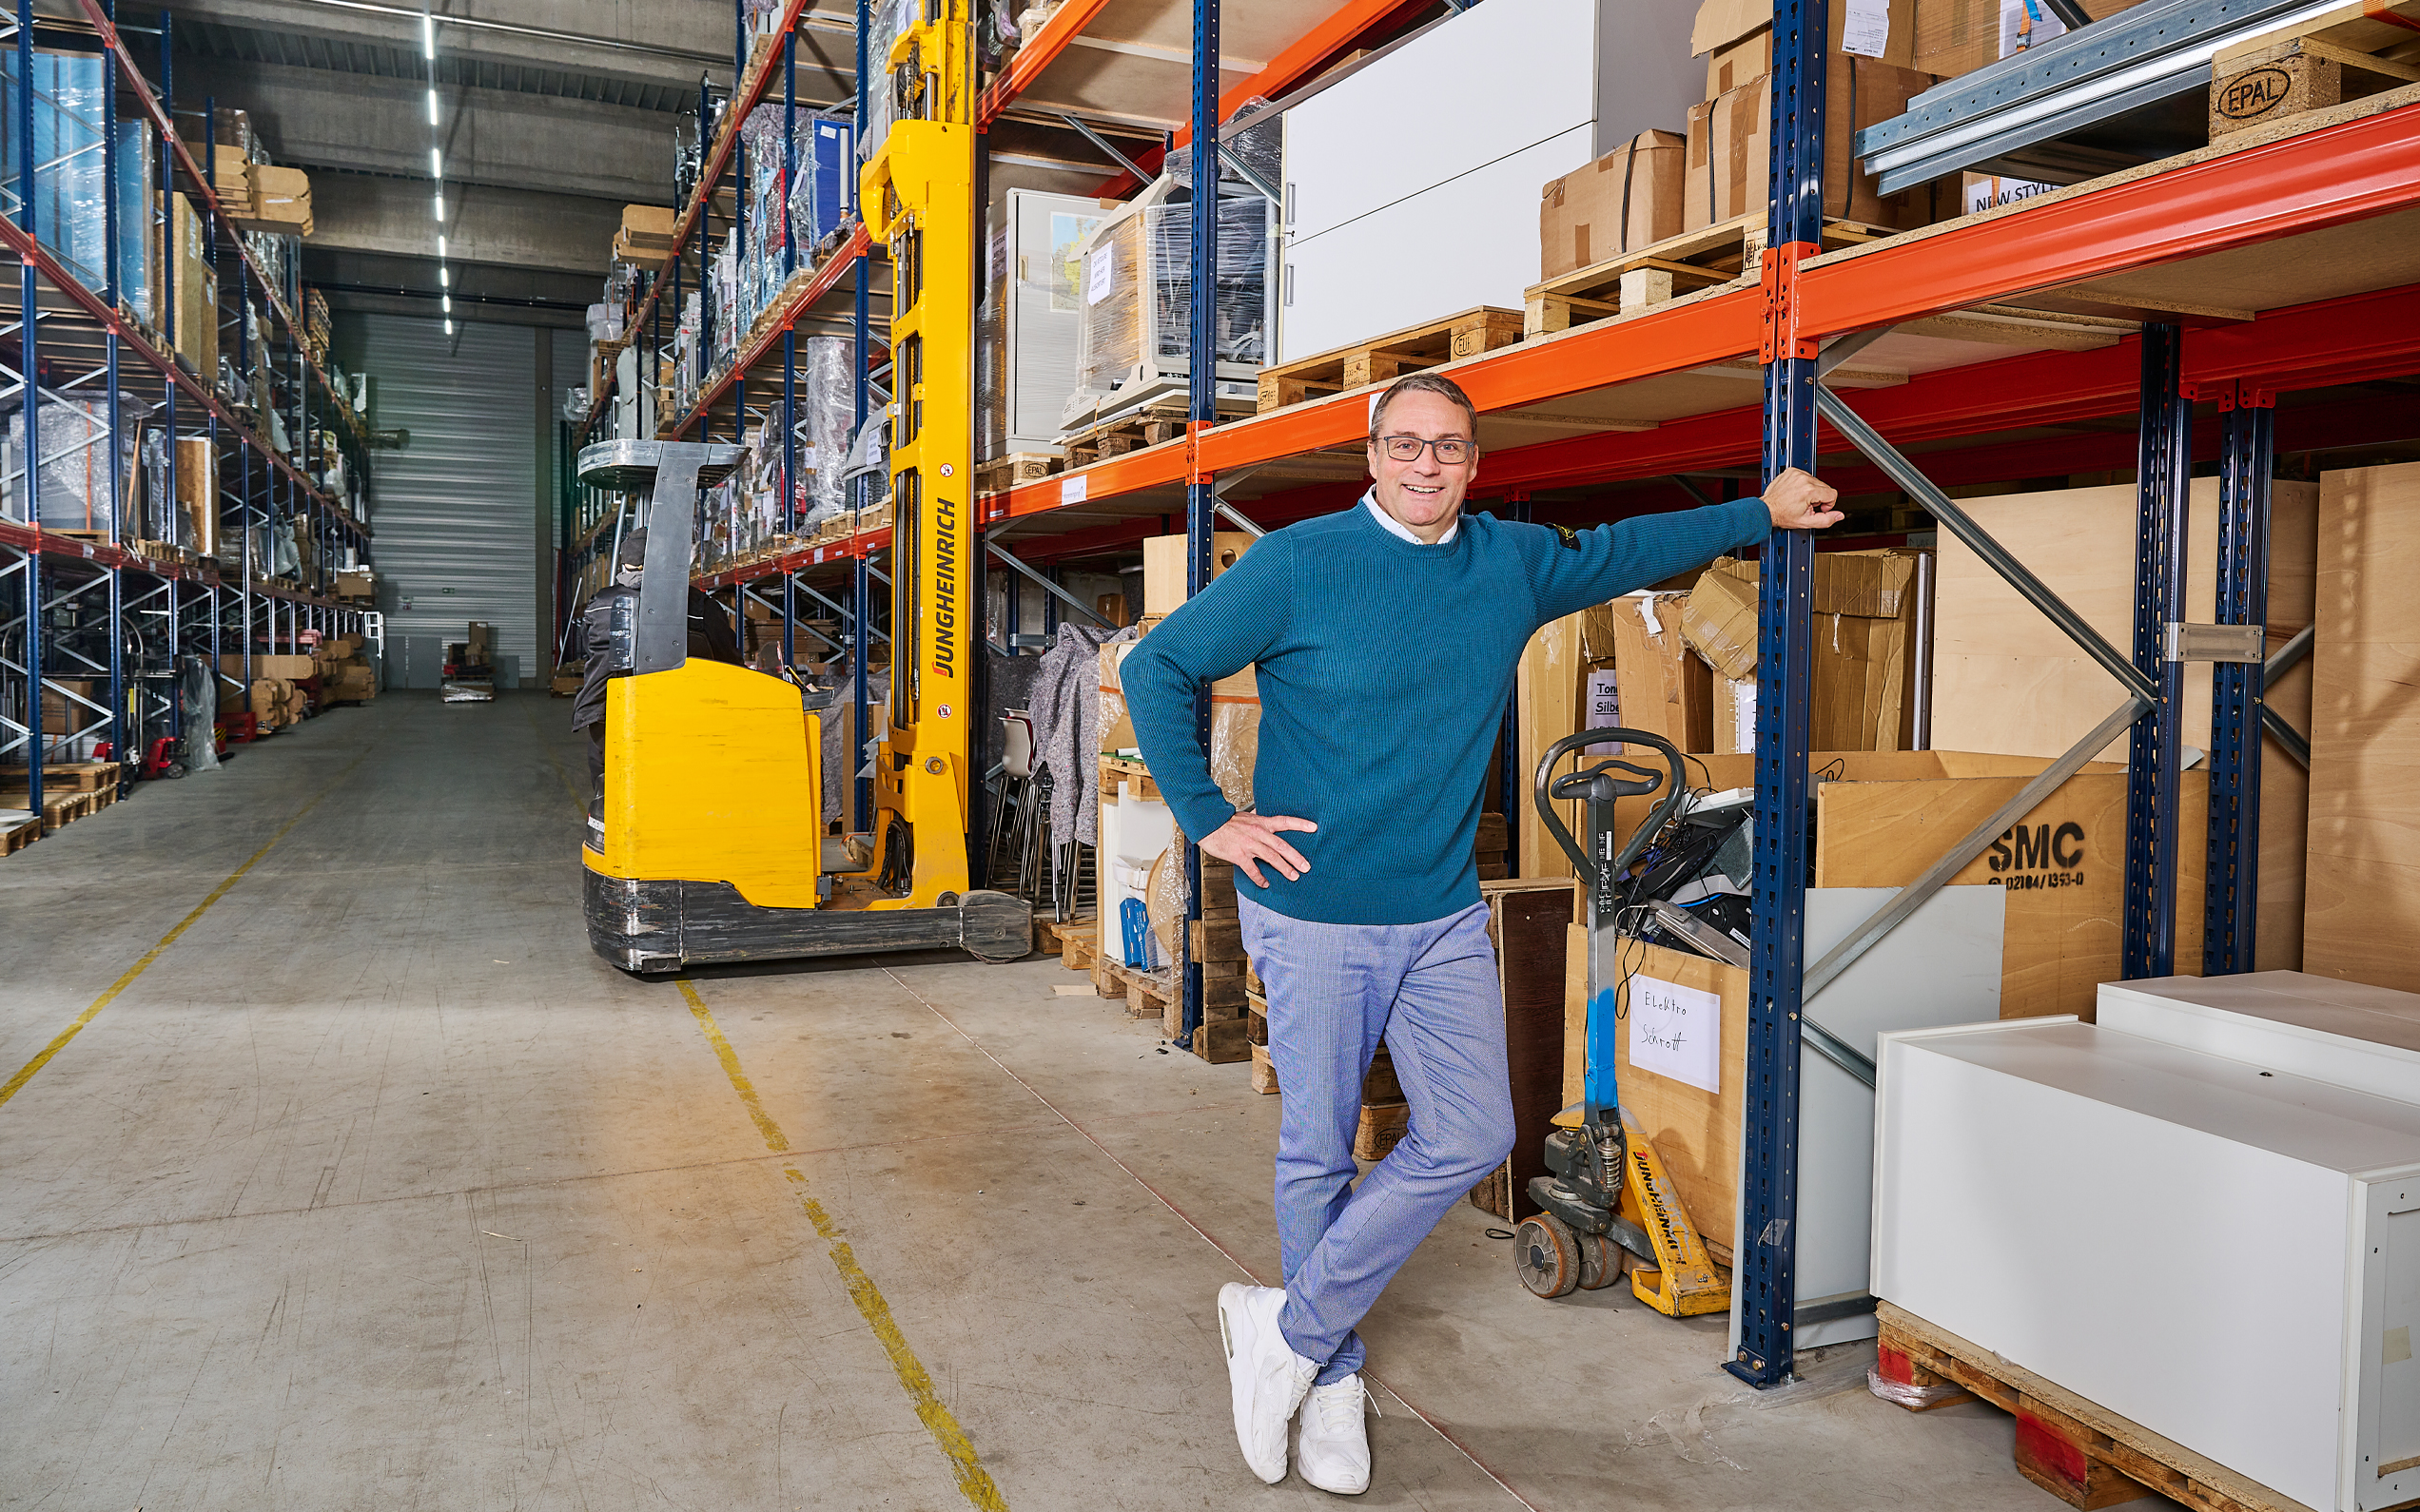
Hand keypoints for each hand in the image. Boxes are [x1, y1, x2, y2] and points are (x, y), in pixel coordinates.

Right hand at [1200, 813, 1316, 888]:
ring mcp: (1249, 844)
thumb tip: (1262, 815)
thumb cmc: (1225, 821)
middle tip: (1306, 866)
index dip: (1300, 824)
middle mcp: (1258, 833)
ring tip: (1293, 876)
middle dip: (1296, 857)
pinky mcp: (1239, 855)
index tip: (1314, 827)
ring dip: (1284, 868)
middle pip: (1281, 845)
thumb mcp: (1245, 816)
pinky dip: (1260, 878)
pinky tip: (1265, 883)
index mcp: (1261, 823)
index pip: (1284, 821)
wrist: (1208, 823)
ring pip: (1271, 857)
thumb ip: (1256, 818)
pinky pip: (1252, 869)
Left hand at [1762, 467, 1843, 530]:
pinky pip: (1805, 476)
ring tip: (1800, 498)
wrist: (1767, 509)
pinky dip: (1803, 484)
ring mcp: (1796, 474)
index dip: (1828, 504)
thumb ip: (1826, 519)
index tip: (1818, 508)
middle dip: (1819, 497)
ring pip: (1816, 481)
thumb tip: (1839, 515)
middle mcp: (1803, 479)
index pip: (1832, 493)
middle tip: (1807, 505)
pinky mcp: (1791, 471)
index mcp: (1809, 490)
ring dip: (1811, 490)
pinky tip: (1796, 492)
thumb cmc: (1782, 515)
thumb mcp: (1806, 522)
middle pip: (1825, 487)